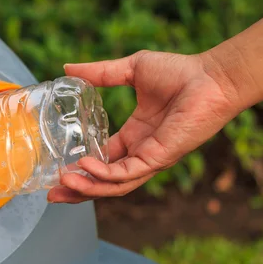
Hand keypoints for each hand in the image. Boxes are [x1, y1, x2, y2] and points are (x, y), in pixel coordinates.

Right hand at [47, 50, 239, 203]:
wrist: (210, 76)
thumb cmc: (179, 72)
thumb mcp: (130, 70)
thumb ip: (99, 73)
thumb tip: (67, 69)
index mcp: (134, 137)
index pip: (102, 162)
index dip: (81, 170)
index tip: (57, 171)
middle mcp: (140, 153)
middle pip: (104, 183)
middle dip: (78, 191)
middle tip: (52, 195)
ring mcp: (149, 159)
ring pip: (113, 186)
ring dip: (87, 188)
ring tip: (62, 184)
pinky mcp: (158, 158)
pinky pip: (126, 174)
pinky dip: (104, 174)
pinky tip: (86, 165)